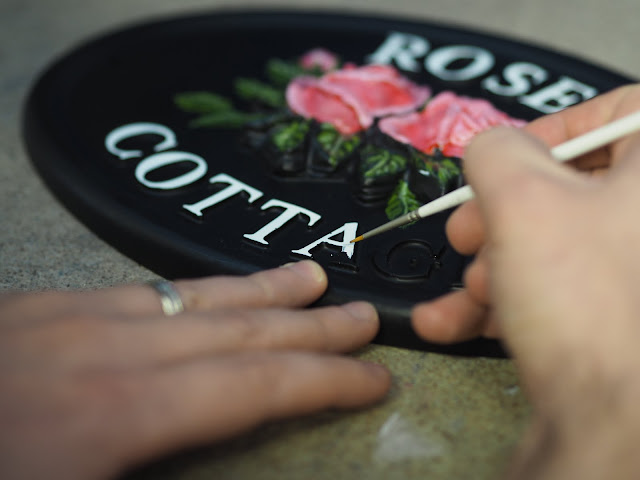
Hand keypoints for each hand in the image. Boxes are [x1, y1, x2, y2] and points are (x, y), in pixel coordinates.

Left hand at [0, 260, 389, 479]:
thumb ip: (152, 478)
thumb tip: (214, 456)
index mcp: (112, 418)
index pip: (253, 389)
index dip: (323, 381)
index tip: (374, 377)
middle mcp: (100, 355)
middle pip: (234, 332)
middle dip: (310, 326)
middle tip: (364, 313)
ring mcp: (63, 321)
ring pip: (188, 297)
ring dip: (257, 291)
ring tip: (309, 277)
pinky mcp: (32, 310)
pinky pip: (136, 291)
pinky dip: (189, 289)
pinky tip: (205, 290)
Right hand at [412, 84, 639, 342]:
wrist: (610, 419)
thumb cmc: (588, 303)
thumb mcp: (520, 198)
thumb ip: (495, 150)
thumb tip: (489, 147)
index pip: (615, 115)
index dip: (549, 131)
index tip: (506, 164)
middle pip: (572, 189)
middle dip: (503, 215)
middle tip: (470, 233)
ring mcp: (636, 274)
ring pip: (554, 247)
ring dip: (495, 265)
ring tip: (474, 292)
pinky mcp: (618, 318)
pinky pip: (556, 291)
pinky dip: (504, 302)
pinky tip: (453, 320)